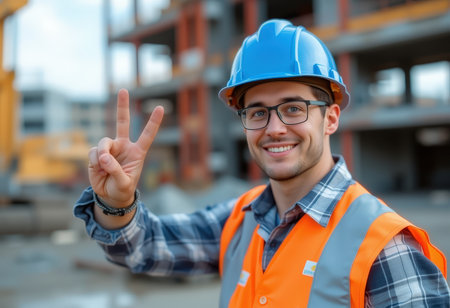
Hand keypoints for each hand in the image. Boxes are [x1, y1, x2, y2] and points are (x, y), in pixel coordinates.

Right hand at [88, 89, 163, 207]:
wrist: (110, 196)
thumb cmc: (122, 189)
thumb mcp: (124, 183)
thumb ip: (116, 170)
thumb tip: (104, 157)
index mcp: (137, 152)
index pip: (147, 135)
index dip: (153, 122)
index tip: (160, 108)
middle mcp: (124, 146)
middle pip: (122, 122)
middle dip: (122, 106)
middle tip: (124, 90)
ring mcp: (110, 149)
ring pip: (104, 142)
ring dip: (103, 153)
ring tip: (103, 166)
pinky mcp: (97, 154)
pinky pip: (94, 152)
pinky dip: (94, 162)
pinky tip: (98, 170)